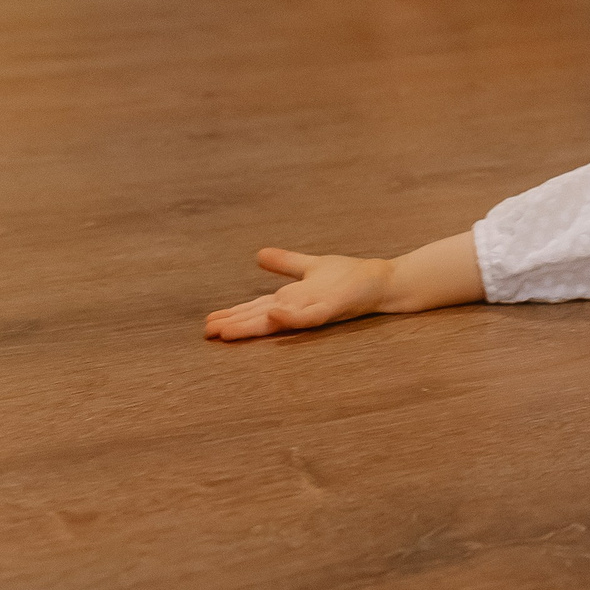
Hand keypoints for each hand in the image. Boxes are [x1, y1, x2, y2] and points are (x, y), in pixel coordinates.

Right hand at [206, 248, 393, 340]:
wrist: (382, 282)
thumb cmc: (349, 278)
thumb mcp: (310, 266)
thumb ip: (285, 263)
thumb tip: (258, 255)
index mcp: (290, 298)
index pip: (255, 306)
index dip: (232, 314)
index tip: (207, 323)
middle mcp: (297, 306)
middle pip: (259, 316)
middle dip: (233, 324)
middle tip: (206, 334)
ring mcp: (313, 308)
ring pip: (276, 320)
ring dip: (251, 325)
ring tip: (225, 332)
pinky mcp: (331, 308)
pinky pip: (308, 315)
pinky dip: (290, 316)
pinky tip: (272, 313)